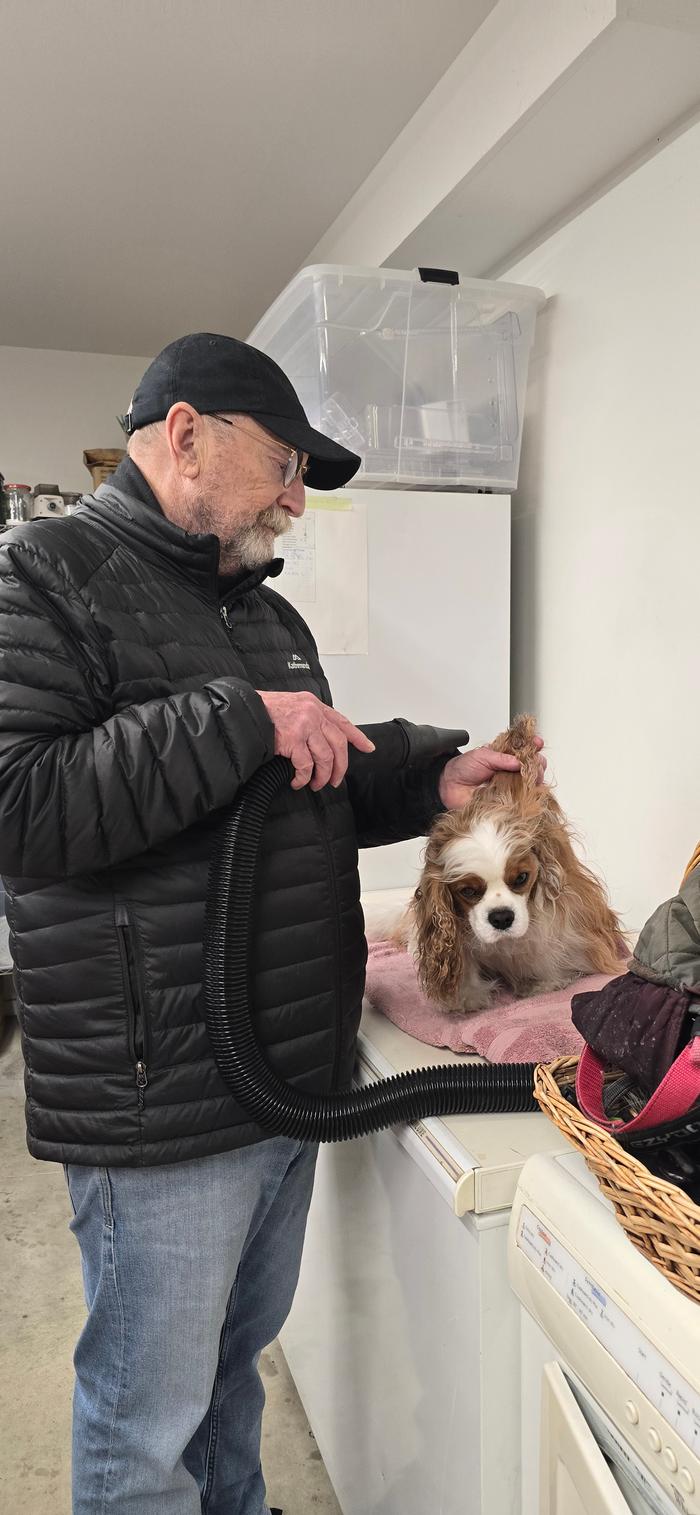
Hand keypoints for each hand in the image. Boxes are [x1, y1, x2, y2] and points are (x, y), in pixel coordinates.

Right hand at [256, 690, 374, 790]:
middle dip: (340, 766)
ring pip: (325, 758)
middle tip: (336, 780)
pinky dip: (303, 777)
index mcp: (314, 705)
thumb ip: (308, 718)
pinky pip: (305, 766)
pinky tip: (298, 782)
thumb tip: (319, 740)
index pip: (342, 722)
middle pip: (338, 744)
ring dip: (322, 776)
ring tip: (315, 784)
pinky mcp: (293, 740)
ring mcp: (304, 726)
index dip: (357, 737)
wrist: (243, 711)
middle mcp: (312, 714)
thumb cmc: (264, 711)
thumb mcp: (292, 706)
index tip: (368, 747)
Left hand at [438, 735, 545, 810]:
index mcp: (505, 757)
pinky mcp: (508, 802)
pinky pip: (522, 800)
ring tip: (533, 778)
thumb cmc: (463, 769)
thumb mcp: (481, 756)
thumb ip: (500, 758)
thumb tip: (519, 762)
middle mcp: (511, 772)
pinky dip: (529, 797)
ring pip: (532, 783)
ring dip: (536, 779)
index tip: (537, 743)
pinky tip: (530, 792)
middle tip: (535, 764)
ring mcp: (511, 787)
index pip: (525, 750)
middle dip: (538, 763)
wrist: (448, 787)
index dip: (533, 745)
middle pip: (534, 767)